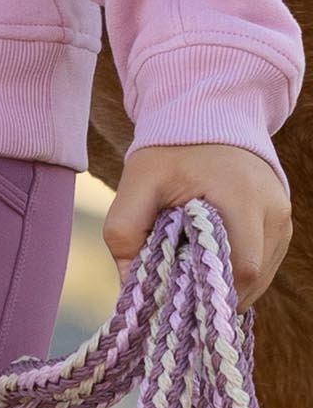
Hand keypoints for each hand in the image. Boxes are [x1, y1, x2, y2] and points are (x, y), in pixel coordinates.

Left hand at [103, 142, 292, 309]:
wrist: (206, 117)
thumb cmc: (170, 151)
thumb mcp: (138, 182)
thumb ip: (124, 230)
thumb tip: (131, 285)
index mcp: (243, 198)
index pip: (240, 270)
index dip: (209, 290)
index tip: (177, 290)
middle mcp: (273, 210)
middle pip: (251, 279)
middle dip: (214, 290)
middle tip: (181, 282)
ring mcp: (283, 217)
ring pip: (260, 277)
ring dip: (226, 282)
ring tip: (194, 263)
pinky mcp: (283, 222)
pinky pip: (263, 264)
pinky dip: (236, 270)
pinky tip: (211, 256)